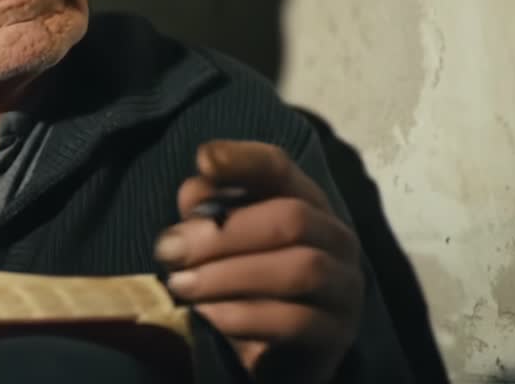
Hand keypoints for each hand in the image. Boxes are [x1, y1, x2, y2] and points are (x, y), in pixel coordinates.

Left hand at [155, 140, 362, 382]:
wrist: (274, 355)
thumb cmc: (243, 285)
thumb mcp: (217, 244)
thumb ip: (207, 212)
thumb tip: (195, 191)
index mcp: (305, 203)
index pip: (280, 168)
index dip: (244, 159)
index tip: (204, 160)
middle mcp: (335, 238)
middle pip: (292, 218)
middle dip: (223, 233)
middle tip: (170, 251)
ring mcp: (344, 287)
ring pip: (300, 268)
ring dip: (230, 275)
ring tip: (182, 286)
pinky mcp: (337, 335)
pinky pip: (296, 321)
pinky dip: (245, 316)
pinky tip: (208, 317)